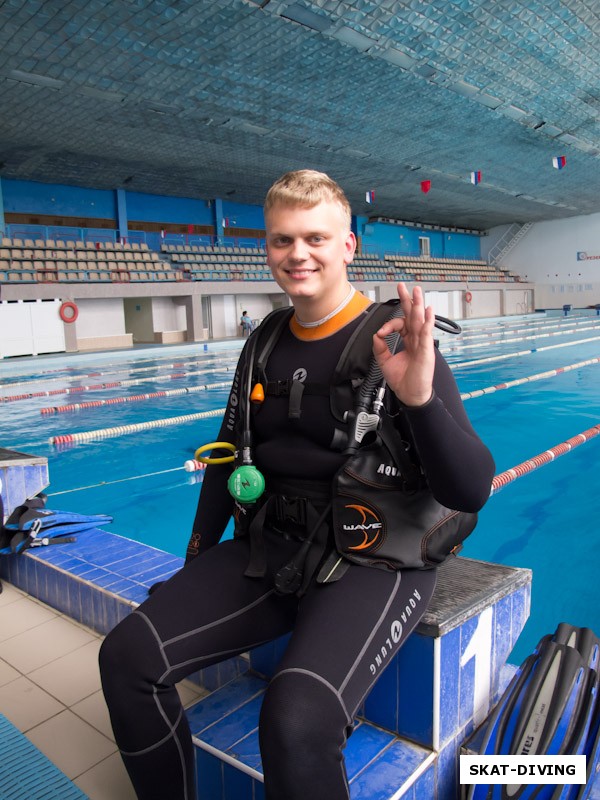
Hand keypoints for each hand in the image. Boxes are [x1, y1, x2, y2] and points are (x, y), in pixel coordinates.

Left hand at [372, 283, 434, 406]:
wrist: (409, 394)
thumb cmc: (402, 380)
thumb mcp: (385, 361)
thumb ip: (380, 347)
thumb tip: (376, 334)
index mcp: (409, 340)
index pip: (400, 324)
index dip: (389, 325)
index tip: (381, 332)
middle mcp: (416, 339)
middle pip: (413, 315)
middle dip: (408, 300)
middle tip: (404, 286)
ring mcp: (422, 343)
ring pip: (420, 320)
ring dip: (418, 304)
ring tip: (417, 291)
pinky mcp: (426, 350)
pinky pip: (427, 333)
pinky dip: (428, 321)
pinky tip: (428, 311)